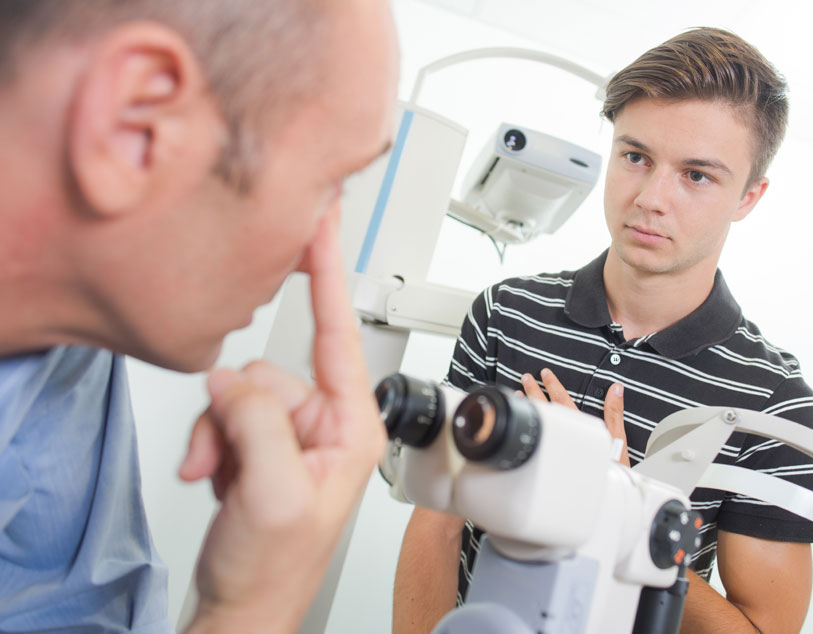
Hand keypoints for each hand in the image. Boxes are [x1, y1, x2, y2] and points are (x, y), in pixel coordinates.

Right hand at [178, 207, 386, 632]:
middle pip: (269, 371)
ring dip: (217, 432)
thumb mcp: (273, 493)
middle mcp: (326, 423)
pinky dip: (208, 441)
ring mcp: (292, 433)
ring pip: (239, 392)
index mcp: (351, 427)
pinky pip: (224, 413)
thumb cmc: (276, 567)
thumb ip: (257, 422)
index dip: (328, 273)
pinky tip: (214, 474)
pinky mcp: (262, 442)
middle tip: (229, 454)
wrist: (244, 604)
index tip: (322, 223)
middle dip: (236, 411)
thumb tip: (231, 379)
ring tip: (221, 474)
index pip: (341, 333)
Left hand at [520, 368, 628, 466]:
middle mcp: (564, 435)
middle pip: (546, 408)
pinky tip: (521, 419)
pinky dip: (527, 425)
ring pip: (538, 422)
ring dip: (528, 406)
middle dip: (535, 391)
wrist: (603, 495)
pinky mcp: (550, 459)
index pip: (563, 401)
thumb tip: (616, 389)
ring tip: (518, 394)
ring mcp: (555, 447)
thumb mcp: (617, 438)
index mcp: (579, 427)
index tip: (545, 374)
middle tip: (526, 377)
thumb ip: (614, 413)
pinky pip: (535, 438)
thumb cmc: (611, 469)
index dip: (554, 385)